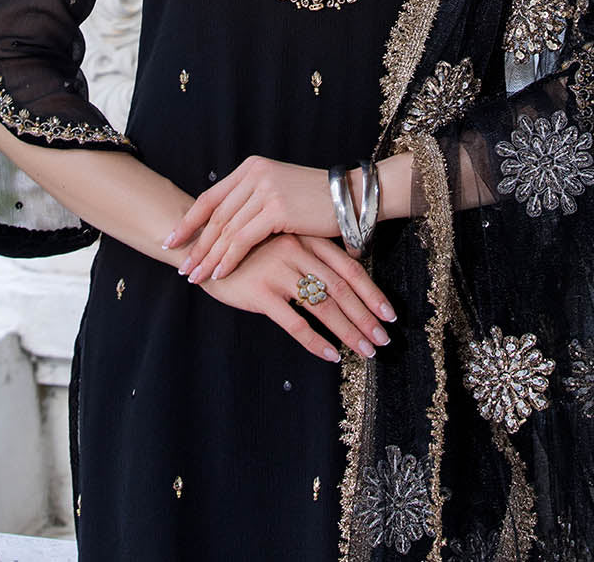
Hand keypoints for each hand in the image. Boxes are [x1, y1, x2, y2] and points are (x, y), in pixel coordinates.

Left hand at [163, 155, 351, 282]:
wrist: (351, 196)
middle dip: (196, 244)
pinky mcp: (277, 209)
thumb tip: (226, 227)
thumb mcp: (279, 192)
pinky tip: (220, 274)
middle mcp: (255, 174)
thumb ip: (253, 201)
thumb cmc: (317, 200)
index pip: (211, 197)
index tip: (172, 240)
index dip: (189, 221)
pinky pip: (243, 239)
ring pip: (226, 230)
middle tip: (182, 266)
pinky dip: (229, 258)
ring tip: (196, 277)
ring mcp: (265, 190)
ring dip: (208, 257)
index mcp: (252, 168)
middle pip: (215, 216)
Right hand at [198, 232, 396, 361]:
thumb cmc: (249, 250)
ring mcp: (279, 270)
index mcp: (307, 239)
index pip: (349, 268)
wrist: (204, 246)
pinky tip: (330, 354)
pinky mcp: (261, 292)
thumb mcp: (283, 243)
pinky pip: (295, 322)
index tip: (389, 314)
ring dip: (349, 331)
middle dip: (366, 318)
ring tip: (366, 351)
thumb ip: (312, 256)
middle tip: (383, 340)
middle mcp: (297, 251)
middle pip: (342, 289)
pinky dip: (316, 341)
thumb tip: (346, 283)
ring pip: (324, 306)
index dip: (372, 293)